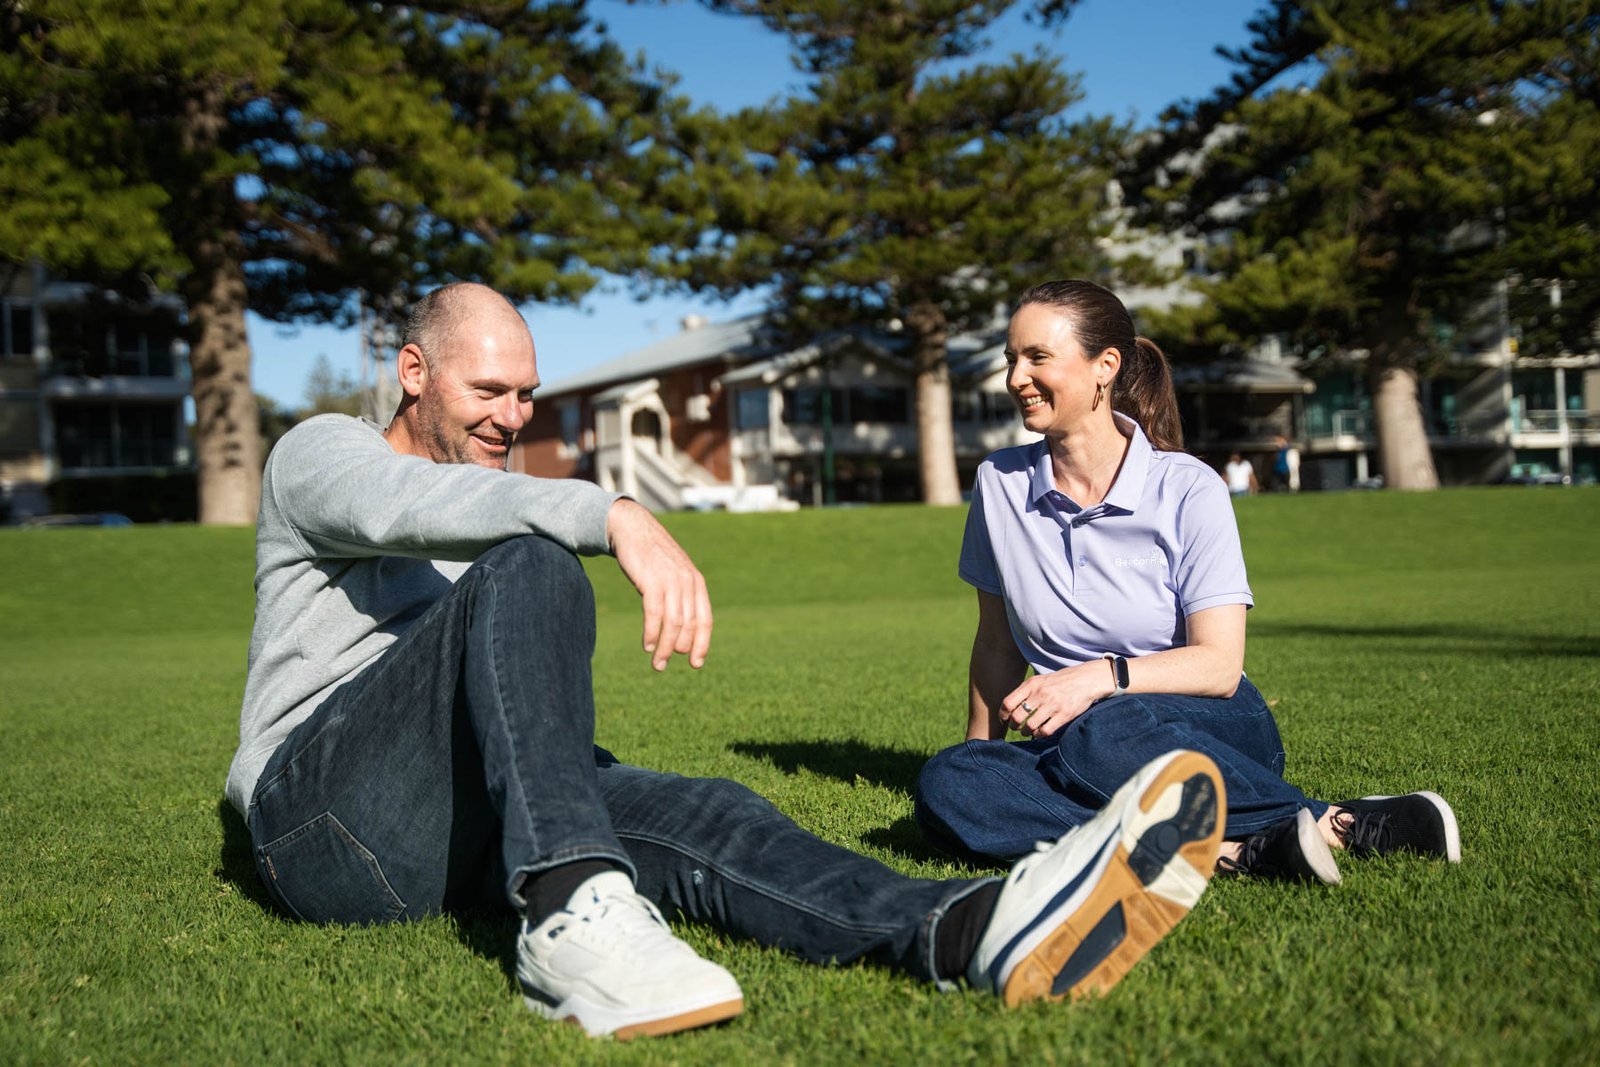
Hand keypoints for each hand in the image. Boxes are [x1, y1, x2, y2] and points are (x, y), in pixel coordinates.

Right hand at [607, 499, 711, 670]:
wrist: (632, 528)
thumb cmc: (651, 555)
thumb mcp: (672, 573)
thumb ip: (680, 595)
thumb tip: (680, 628)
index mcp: (696, 583)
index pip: (705, 620)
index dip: (702, 644)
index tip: (696, 664)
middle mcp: (687, 583)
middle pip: (688, 626)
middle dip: (678, 650)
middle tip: (664, 665)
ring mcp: (670, 581)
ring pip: (673, 623)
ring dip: (664, 647)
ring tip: (656, 663)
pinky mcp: (651, 580)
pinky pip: (655, 613)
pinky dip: (652, 632)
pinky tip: (647, 645)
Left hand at [998, 660, 1114, 737]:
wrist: (1086, 679)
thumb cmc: (1061, 681)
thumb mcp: (1041, 680)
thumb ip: (1026, 691)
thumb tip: (1009, 707)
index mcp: (1032, 684)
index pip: (1008, 703)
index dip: (1003, 715)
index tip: (1004, 720)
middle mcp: (1040, 694)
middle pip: (1017, 716)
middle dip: (1014, 725)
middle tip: (1016, 727)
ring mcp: (1052, 704)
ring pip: (1030, 726)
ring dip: (1026, 732)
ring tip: (1028, 731)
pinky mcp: (1064, 714)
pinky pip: (1045, 731)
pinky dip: (1039, 735)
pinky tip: (1040, 733)